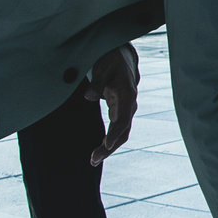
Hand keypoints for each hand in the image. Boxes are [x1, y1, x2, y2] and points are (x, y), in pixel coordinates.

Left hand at [83, 43, 139, 165]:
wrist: (122, 58)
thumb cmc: (111, 61)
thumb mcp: (102, 67)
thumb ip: (96, 82)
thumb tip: (88, 96)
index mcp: (127, 94)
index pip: (122, 119)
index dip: (115, 133)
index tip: (107, 145)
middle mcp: (130, 105)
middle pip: (123, 132)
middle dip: (110, 147)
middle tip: (94, 159)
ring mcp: (126, 110)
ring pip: (121, 134)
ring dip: (109, 148)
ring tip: (93, 160)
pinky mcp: (120, 112)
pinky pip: (117, 130)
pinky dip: (109, 142)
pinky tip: (98, 151)